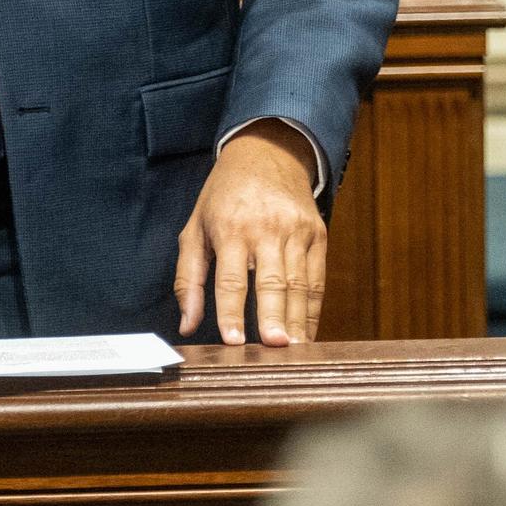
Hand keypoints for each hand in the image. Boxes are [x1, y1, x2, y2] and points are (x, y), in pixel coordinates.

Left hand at [174, 121, 325, 347]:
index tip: (233, 341)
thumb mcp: (195, 228)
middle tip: (274, 347)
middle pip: (271, 282)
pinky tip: (308, 335)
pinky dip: (314, 310)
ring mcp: (296, 231)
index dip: (231, 312)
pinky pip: (317, 279)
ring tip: (295, 352)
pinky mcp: (318, 234)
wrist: (267, 153)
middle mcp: (266, 229)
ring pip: (299, 283)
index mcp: (230, 228)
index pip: (230, 278)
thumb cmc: (224, 197)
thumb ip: (188, 278)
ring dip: (297, 321)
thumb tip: (186, 325)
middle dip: (273, 317)